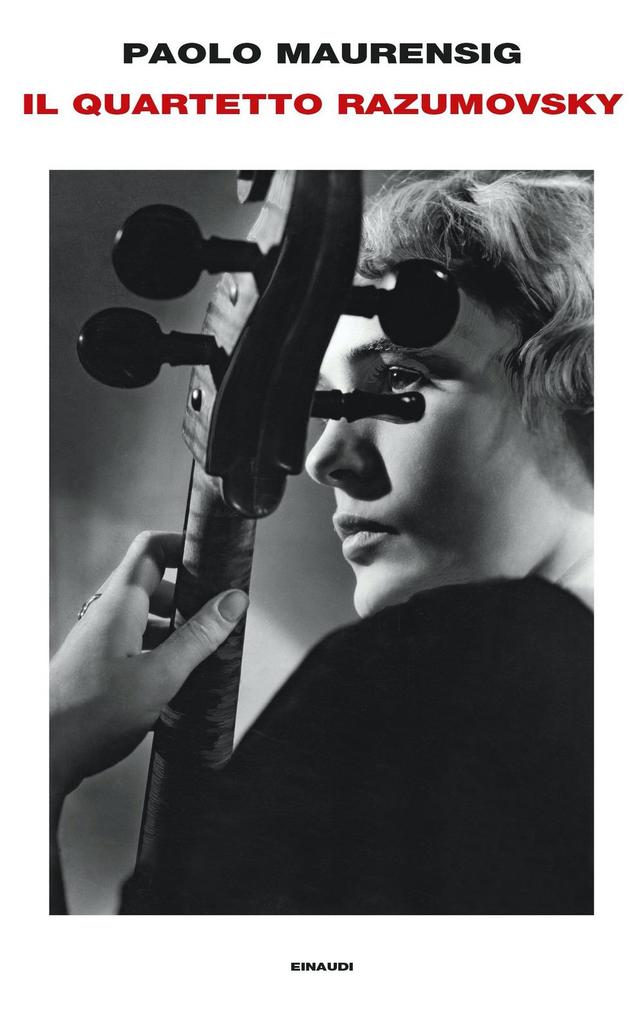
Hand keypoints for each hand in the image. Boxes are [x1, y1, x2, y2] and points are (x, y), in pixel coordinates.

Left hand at [50, 531, 248, 808]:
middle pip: (157, 584)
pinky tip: (180, 682)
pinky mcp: (102, 664)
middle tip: (219, 618)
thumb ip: (199, 637)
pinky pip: (139, 643)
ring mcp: (103, 639)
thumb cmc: (92, 714)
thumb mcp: (160, 675)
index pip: (153, 548)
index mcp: (120, 603)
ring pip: (149, 617)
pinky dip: (163, 653)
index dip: (184, 546)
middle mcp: (108, 614)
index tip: (215, 560)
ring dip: (179, 629)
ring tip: (205, 656)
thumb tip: (233, 601)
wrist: (47, 754)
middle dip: (191, 597)